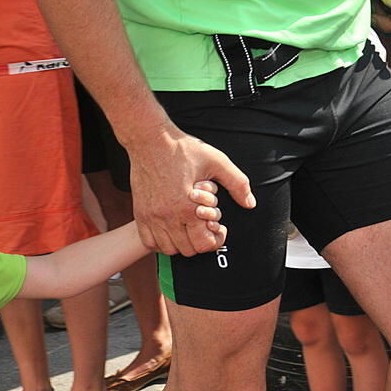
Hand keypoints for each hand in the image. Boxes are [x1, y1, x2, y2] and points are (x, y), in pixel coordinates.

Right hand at [128, 126, 251, 255]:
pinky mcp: (140, 214)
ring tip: (187, 228)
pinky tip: (169, 230)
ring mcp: (151, 217)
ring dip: (181, 243)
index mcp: (188, 207)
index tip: (216, 227)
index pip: (203, 244)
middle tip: (203, 225)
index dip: (215, 240)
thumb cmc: (183, 149)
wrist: (151, 140)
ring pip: (168, 249)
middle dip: (200, 241)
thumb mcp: (217, 162)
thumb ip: (237, 184)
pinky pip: (149, 242)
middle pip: (187, 250)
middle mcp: (168, 216)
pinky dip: (160, 243)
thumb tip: (250, 203)